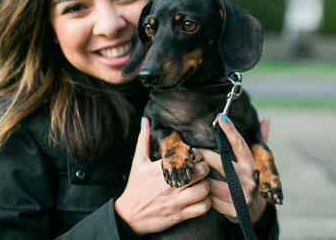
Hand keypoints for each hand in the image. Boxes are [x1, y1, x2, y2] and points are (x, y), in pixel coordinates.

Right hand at [114, 118, 210, 234]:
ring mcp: (176, 201)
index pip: (189, 156)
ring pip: (204, 189)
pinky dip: (206, 203)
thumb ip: (144, 139)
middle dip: (204, 168)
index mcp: (161, 168)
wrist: (129, 216)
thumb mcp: (137, 161)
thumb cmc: (135, 186)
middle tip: (200, 169)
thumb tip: (145, 119)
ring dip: (206, 185)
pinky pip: (203, 208)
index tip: (194, 157)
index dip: (197, 154)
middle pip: (201, 171)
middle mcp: (170, 184)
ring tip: (201, 183)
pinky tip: (200, 198)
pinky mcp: (180, 215)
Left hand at [200, 114, 266, 223]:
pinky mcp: (232, 210)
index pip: (240, 145)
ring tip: (195, 170)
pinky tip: (200, 188)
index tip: (221, 117)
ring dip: (201, 176)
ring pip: (210, 181)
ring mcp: (241, 195)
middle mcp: (248, 179)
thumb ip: (260, 141)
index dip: (230, 130)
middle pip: (219, 162)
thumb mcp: (257, 162)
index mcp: (252, 165)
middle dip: (204, 155)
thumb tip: (266, 120)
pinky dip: (203, 192)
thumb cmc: (250, 179)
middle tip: (194, 150)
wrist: (254, 213)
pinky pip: (209, 198)